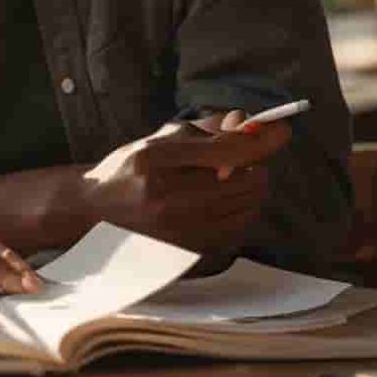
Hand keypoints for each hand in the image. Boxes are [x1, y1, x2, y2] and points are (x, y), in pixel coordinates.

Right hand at [73, 117, 289, 254]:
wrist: (94, 214)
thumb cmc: (126, 171)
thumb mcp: (158, 141)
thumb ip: (203, 132)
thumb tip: (248, 124)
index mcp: (156, 163)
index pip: (227, 152)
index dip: (261, 139)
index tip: (282, 129)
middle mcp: (169, 200)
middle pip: (247, 181)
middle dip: (253, 164)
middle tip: (239, 157)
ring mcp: (181, 231)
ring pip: (248, 206)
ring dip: (248, 188)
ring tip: (225, 181)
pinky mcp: (190, 252)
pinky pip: (238, 228)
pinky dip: (240, 211)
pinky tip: (219, 203)